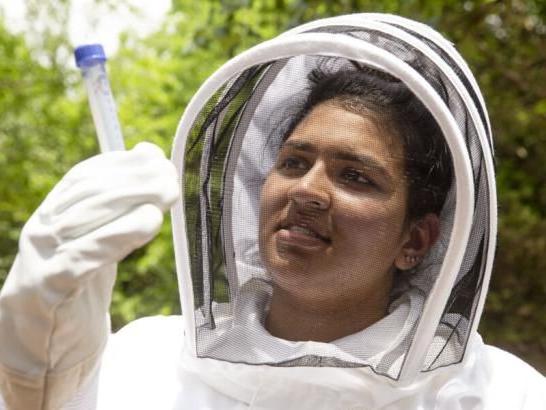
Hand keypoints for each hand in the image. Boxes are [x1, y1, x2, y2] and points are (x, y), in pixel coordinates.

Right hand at [0, 142, 178, 409]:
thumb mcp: (99, 239)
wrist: (44, 344)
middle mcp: (42, 230)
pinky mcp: (51, 290)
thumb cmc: (79, 284)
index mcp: (51, 215)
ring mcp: (43, 259)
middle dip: (133, 180)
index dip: (122, 163)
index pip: (84, 177)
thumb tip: (148, 153)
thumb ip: (120, 204)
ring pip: (85, 221)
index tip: (154, 157)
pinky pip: (84, 258)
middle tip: (169, 177)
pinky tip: (149, 223)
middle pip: (88, 195)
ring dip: (131, 202)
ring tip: (166, 194)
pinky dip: (118, 236)